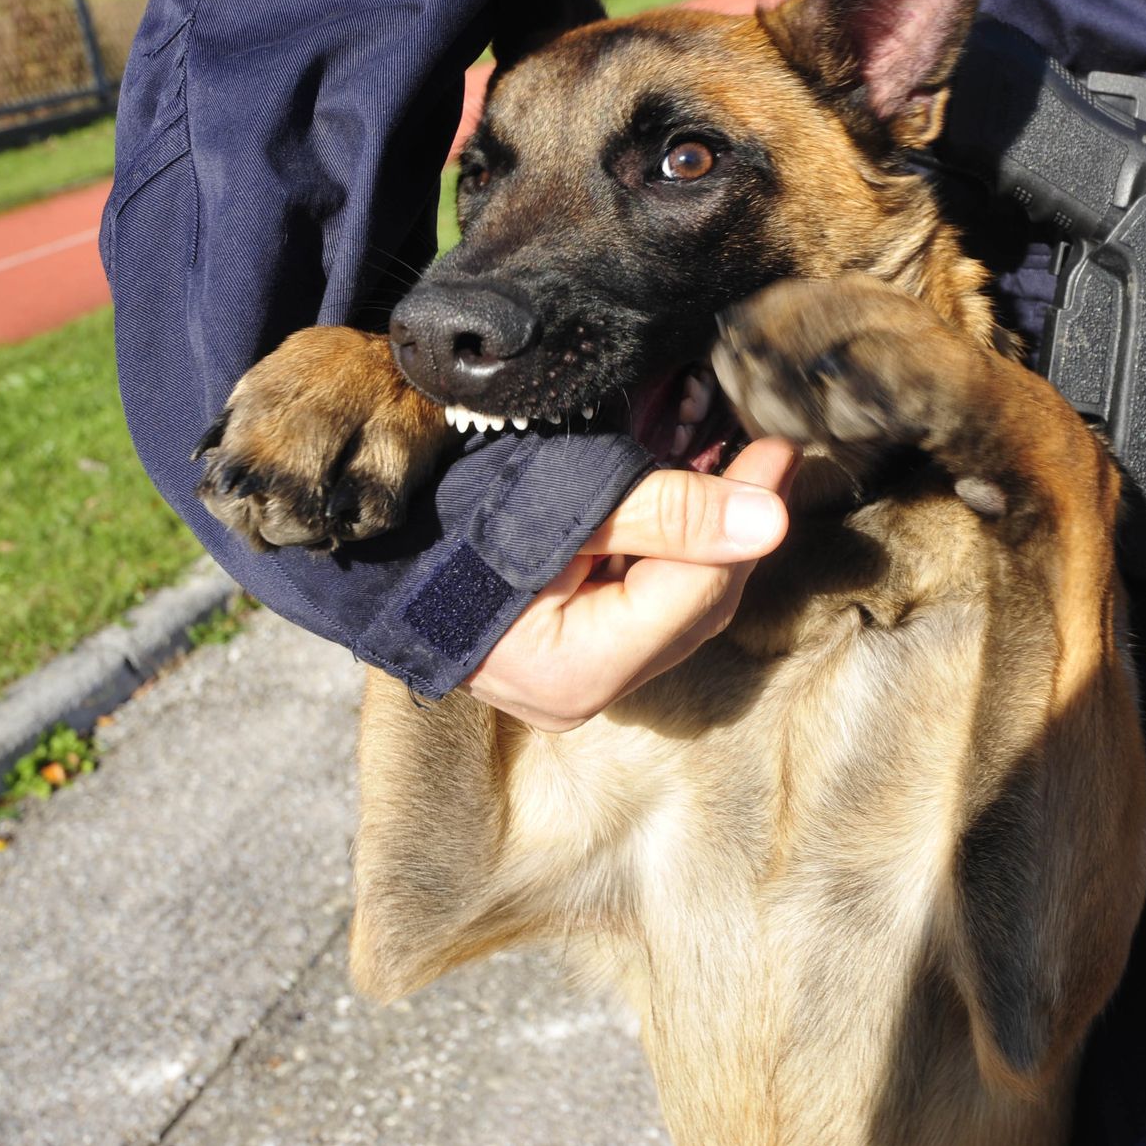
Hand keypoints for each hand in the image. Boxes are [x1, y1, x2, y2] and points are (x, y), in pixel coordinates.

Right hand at [464, 438, 798, 729]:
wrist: (367, 541)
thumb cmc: (450, 515)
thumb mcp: (562, 500)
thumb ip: (666, 513)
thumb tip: (771, 520)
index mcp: (575, 671)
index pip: (695, 595)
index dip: (746, 520)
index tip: (778, 452)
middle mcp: (579, 693)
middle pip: (693, 608)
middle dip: (736, 530)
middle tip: (768, 454)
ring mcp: (574, 681)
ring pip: (676, 608)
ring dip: (711, 537)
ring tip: (739, 466)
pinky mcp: (570, 656)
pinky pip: (645, 605)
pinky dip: (674, 551)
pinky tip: (693, 498)